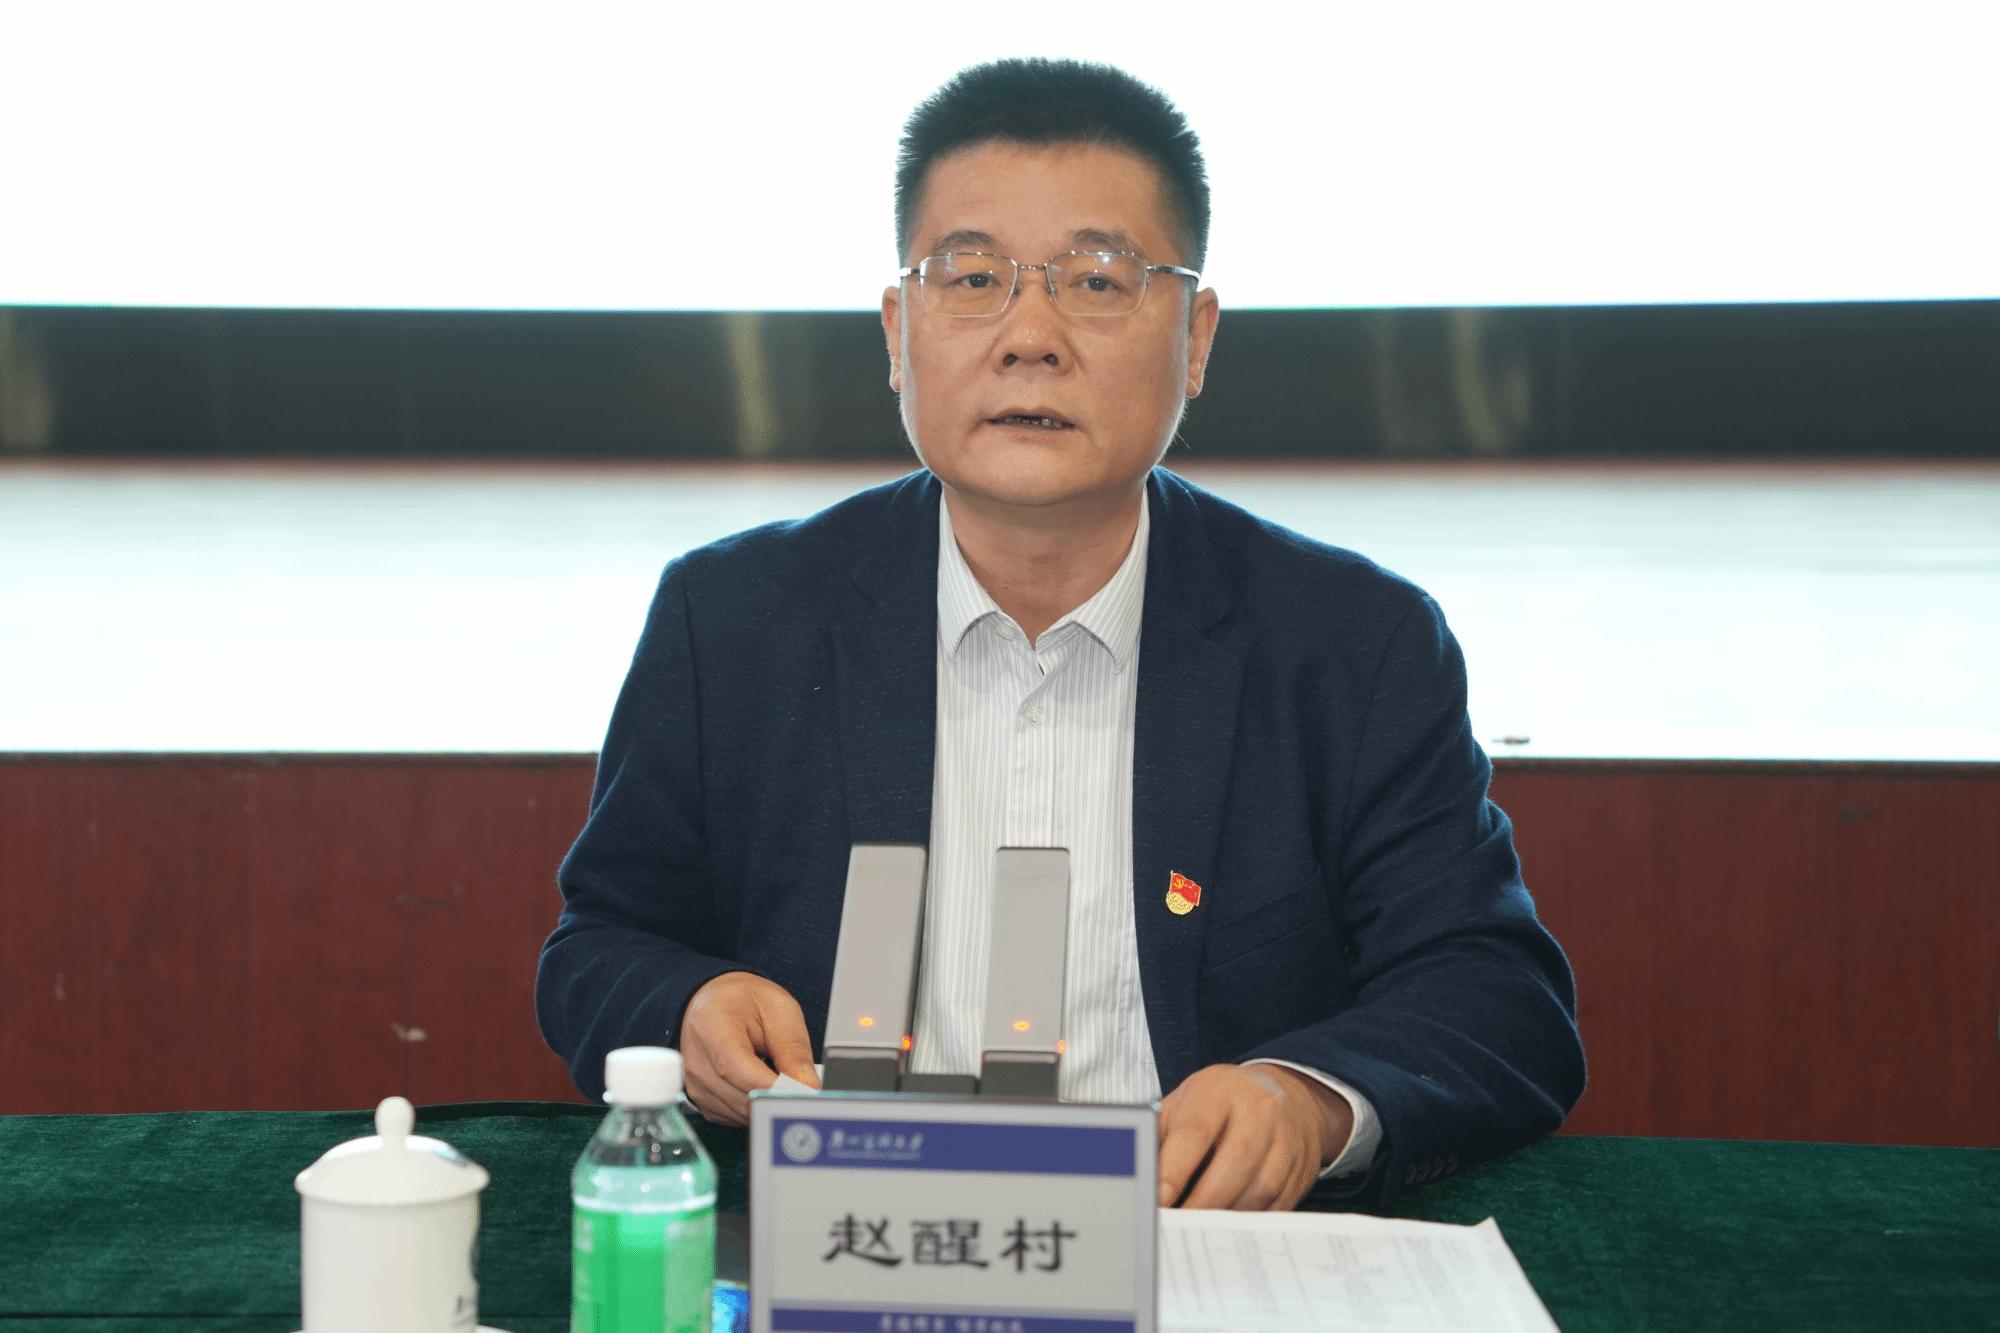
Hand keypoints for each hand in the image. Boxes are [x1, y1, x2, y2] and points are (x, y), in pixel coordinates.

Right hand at [678, 971, 819, 1124]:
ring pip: (742, 1114)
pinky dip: (756, 1107)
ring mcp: (696, 1085)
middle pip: (742, 1098)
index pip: (740, 1071)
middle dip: (778, 1098)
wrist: (716, 1002)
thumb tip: (808, 1086)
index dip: (774, 1087)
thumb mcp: (780, 1010)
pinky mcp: (702, 1101)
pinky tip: (762, 1082)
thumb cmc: (745, 1001)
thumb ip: (794, 1048)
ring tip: (779, 1074)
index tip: (804, 1093)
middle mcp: (697, 1062)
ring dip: (768, 1102)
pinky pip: (736, 1117)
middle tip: (806, 1088)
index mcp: (712, 1028)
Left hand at [1157, 1064, 1353, 1210]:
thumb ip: (1160, 1135)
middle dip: (1204, 1200)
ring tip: (1201, 1229)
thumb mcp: (1186, 1103)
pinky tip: (1230, 1225)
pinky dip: (1251, 1219)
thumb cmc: (1222, 1103)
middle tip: (1180, 1225)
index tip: (1159, 1198)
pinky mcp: (1302, 1167)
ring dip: (1228, 1214)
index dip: (1175, 1168)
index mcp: (1220, 1089)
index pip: (1195, 1130)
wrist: (1285, 1094)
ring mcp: (1287, 1137)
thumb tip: (1137, 1172)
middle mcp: (1260, 1109)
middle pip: (1236, 1160)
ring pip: (1262, 1185)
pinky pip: (1279, 1202)